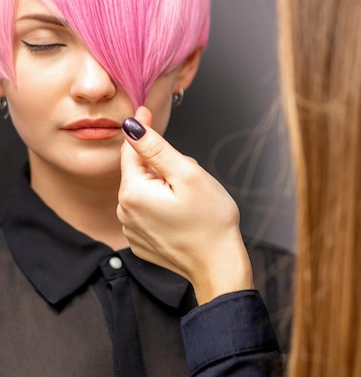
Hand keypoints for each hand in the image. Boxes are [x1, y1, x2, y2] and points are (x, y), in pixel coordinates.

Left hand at [117, 106, 253, 303]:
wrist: (218, 266)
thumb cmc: (210, 220)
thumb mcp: (187, 174)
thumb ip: (155, 148)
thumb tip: (131, 125)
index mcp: (133, 192)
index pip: (131, 150)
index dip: (140, 129)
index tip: (145, 110)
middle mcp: (125, 212)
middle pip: (140, 172)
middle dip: (161, 166)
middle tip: (190, 175)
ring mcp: (132, 229)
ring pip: (145, 191)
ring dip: (162, 186)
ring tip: (189, 199)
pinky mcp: (141, 241)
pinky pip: (147, 211)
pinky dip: (161, 206)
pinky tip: (182, 215)